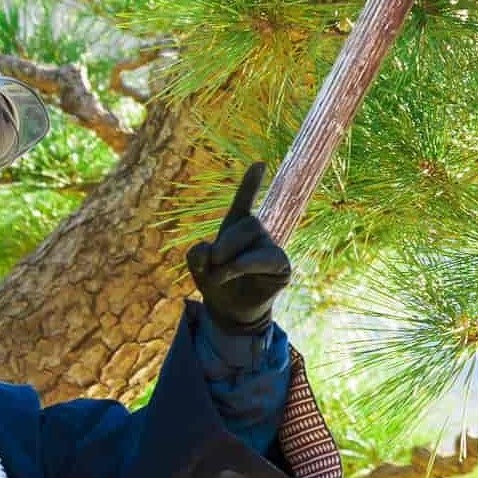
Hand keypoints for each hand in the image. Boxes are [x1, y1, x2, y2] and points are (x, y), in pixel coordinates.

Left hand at [185, 163, 291, 330]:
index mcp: (236, 227)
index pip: (244, 202)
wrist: (230, 314)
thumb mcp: (197, 267)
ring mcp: (271, 247)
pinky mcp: (281, 265)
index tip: (259, 164)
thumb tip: (211, 249)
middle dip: (224, 244)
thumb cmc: (216, 284)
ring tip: (221, 276)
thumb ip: (196, 254)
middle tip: (214, 265)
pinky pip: (265, 257)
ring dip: (229, 259)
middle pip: (246, 223)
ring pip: (253, 236)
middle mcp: (257, 233)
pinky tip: (236, 271)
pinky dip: (244, 265)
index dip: (251, 183)